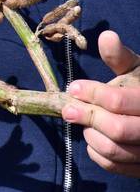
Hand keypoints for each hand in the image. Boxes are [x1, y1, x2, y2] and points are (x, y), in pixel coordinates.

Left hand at [61, 30, 139, 176]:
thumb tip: (106, 36)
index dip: (91, 94)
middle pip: (116, 128)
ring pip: (114, 149)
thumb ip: (119, 57)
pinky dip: (96, 153)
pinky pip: (115, 166)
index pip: (117, 101)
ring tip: (84, 122)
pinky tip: (92, 138)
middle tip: (68, 109)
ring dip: (91, 135)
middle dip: (87, 117)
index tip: (73, 88)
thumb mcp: (135, 70)